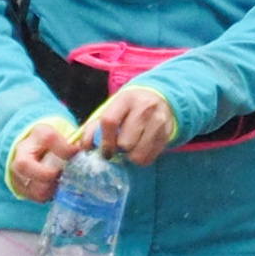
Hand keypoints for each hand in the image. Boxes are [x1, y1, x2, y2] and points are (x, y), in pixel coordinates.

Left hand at [8, 88, 176, 200]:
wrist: (162, 97)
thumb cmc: (129, 107)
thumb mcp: (112, 109)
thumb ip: (94, 127)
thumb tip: (86, 147)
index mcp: (126, 99)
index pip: (109, 122)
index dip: (104, 141)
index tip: (104, 151)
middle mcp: (144, 108)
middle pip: (126, 142)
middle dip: (120, 149)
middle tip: (120, 147)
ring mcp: (159, 121)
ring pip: (139, 153)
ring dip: (131, 156)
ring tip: (131, 149)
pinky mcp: (168, 132)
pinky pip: (151, 157)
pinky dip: (143, 158)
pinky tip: (141, 149)